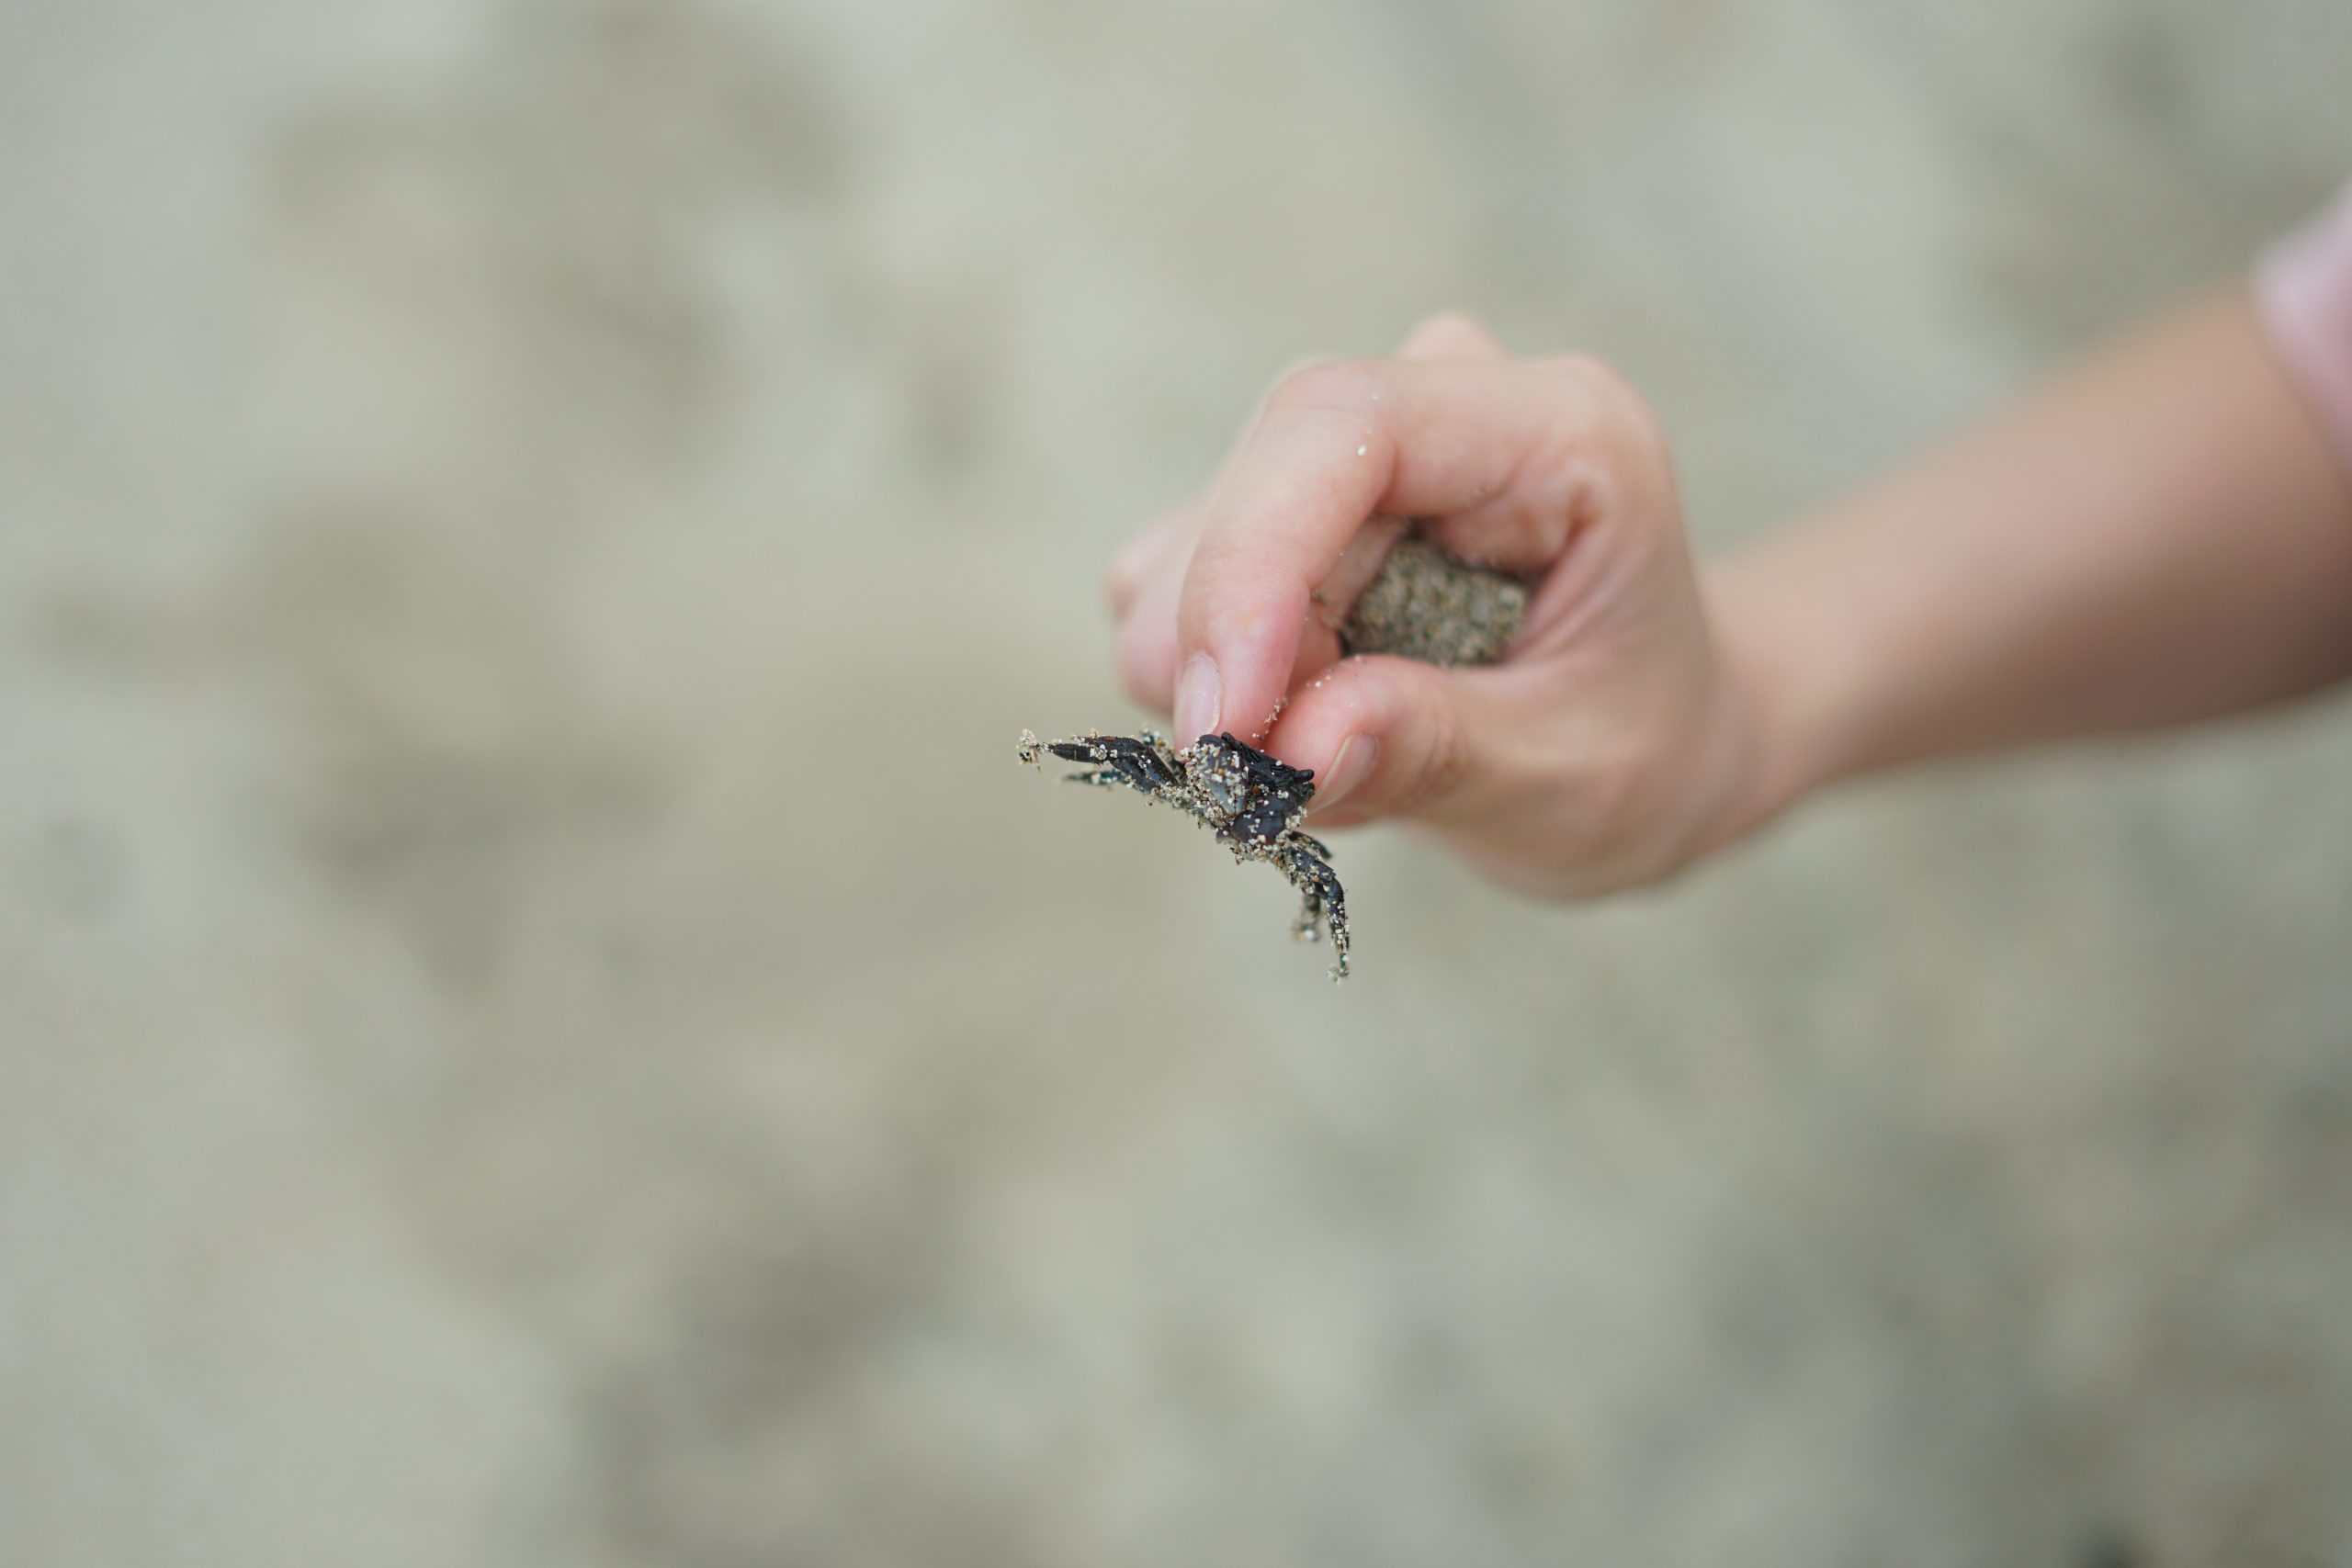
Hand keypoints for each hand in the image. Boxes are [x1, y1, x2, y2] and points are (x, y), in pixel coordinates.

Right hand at [1103, 314, 1771, 896]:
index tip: (1224, 721)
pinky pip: (1179, 586)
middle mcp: (1444, 400)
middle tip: (1267, 792)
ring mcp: (1356, 447)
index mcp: (1554, 428)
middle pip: (1256, 485)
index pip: (1344, 424)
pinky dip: (1220, 682)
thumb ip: (1437, 752)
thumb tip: (1288, 751)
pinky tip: (1316, 723)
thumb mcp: (1573, 776)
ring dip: (1227, 681)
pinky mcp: (1288, 508)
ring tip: (1343, 763)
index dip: (1254, 561)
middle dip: (1230, 651)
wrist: (1658, 740)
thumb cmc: (1642, 746)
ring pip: (1193, 543)